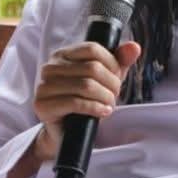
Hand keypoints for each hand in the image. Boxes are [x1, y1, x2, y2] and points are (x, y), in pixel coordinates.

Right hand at [33, 41, 140, 161]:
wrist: (68, 131)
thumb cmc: (87, 100)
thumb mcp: (106, 78)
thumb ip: (120, 61)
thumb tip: (134, 47)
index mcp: (63, 54)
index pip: (92, 49)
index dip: (112, 64)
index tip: (117, 77)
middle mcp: (50, 67)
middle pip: (92, 68)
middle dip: (111, 84)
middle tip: (114, 95)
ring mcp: (44, 86)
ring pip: (86, 86)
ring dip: (105, 97)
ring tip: (109, 105)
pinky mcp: (43, 105)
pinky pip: (76, 103)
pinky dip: (95, 108)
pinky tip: (103, 112)